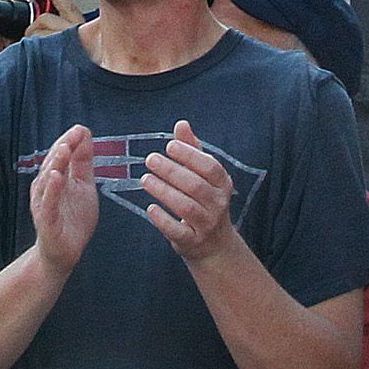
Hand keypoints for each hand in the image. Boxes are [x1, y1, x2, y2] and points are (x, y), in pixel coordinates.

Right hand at [28, 124, 102, 271]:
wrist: (64, 253)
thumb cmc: (72, 219)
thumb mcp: (83, 185)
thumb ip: (83, 161)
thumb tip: (84, 133)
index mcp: (56, 177)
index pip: (60, 154)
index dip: (69, 141)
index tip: (81, 129)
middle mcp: (46, 188)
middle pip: (52, 163)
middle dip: (62, 148)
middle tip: (73, 135)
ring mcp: (44, 204)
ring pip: (47, 180)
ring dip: (55, 164)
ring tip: (64, 150)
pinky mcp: (46, 221)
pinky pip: (47, 203)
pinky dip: (51, 190)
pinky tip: (57, 178)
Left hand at [136, 120, 237, 261]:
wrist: (214, 244)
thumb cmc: (205, 200)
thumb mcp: (203, 175)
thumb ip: (192, 150)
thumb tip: (181, 124)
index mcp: (223, 183)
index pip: (210, 166)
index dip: (190, 155)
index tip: (169, 145)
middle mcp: (218, 204)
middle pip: (195, 185)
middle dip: (171, 171)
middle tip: (150, 159)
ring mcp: (207, 224)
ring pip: (186, 207)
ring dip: (164, 191)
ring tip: (145, 179)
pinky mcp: (192, 241)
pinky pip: (177, 231)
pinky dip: (163, 219)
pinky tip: (150, 208)